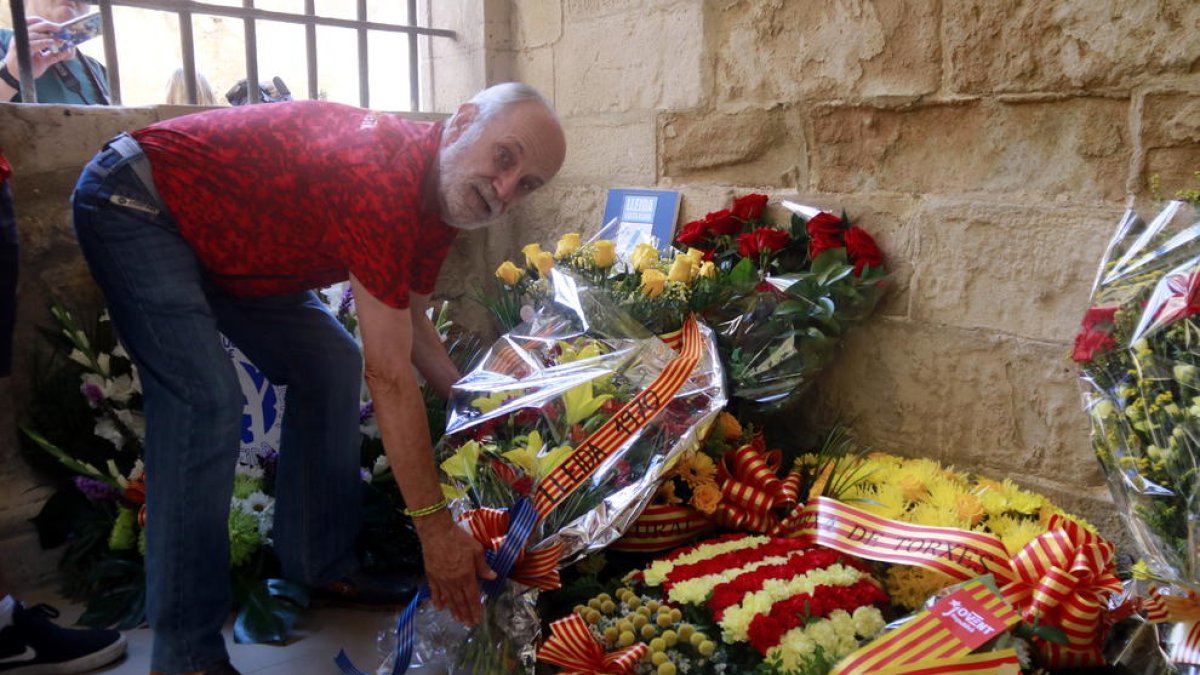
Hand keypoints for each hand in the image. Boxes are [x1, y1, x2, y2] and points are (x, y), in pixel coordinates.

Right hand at [5, 16, 78, 81]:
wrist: (17, 76)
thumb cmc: (29, 66)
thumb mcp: (45, 59)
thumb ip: (56, 55)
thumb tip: (69, 51)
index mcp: (27, 36)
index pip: (34, 22)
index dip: (45, 22)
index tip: (58, 26)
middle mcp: (22, 36)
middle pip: (36, 25)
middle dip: (50, 26)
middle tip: (62, 29)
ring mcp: (20, 42)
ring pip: (35, 33)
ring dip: (49, 36)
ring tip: (61, 39)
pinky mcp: (20, 49)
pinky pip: (34, 43)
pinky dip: (45, 42)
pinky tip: (53, 43)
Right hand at [415, 511, 496, 625]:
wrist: (436, 532)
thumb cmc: (458, 539)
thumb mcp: (476, 550)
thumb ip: (483, 566)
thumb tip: (493, 577)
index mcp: (466, 576)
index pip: (473, 596)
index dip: (475, 608)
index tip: (477, 619)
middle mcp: (453, 581)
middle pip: (460, 601)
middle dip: (466, 614)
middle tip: (469, 624)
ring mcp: (441, 580)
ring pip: (448, 599)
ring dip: (454, 611)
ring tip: (458, 620)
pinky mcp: (431, 575)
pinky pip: (435, 592)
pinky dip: (437, 600)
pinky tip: (439, 608)